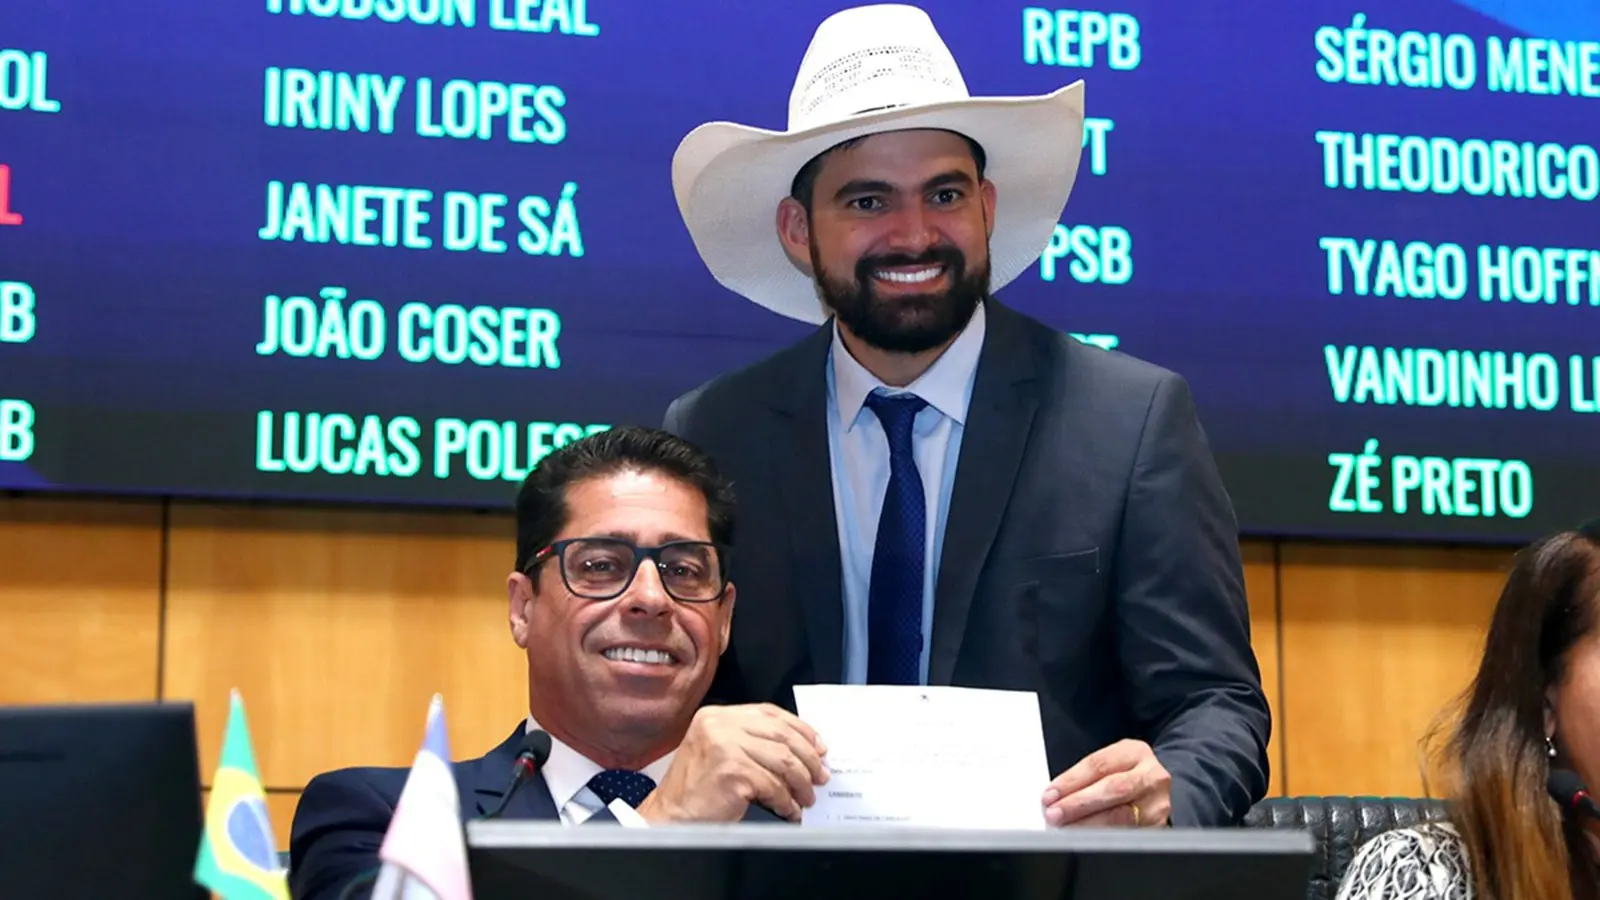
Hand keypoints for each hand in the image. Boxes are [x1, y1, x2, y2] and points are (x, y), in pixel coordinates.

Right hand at [636, 704, 827, 823]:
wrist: (670, 816)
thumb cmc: (696, 789)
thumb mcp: (720, 751)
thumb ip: (752, 742)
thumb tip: (803, 750)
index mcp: (719, 715)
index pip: (771, 714)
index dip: (801, 729)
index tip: (819, 746)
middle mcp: (720, 724)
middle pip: (781, 735)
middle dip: (808, 758)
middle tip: (821, 776)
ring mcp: (724, 745)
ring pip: (782, 761)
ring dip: (801, 783)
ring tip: (806, 798)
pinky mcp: (731, 771)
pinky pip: (772, 785)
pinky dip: (786, 800)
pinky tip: (789, 810)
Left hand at [1041, 739, 1170, 826]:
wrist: (1154, 790)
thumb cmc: (1123, 775)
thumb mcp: (1109, 765)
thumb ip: (1085, 777)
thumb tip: (1054, 797)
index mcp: (1135, 752)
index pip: (1099, 765)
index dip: (1072, 781)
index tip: (1051, 794)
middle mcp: (1151, 776)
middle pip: (1112, 789)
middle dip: (1079, 804)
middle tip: (1055, 813)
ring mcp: (1157, 803)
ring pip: (1120, 816)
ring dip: (1087, 824)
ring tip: (1065, 828)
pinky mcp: (1158, 827)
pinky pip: (1126, 834)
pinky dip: (1101, 837)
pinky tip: (1084, 838)